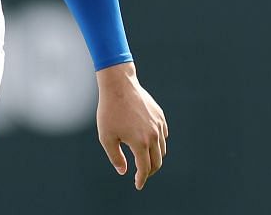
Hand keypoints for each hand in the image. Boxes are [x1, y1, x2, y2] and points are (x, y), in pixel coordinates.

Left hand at [95, 62, 167, 189]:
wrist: (120, 86)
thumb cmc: (110, 112)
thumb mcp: (107, 138)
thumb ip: (116, 157)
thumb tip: (124, 171)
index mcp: (140, 143)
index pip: (145, 168)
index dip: (141, 180)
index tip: (137, 185)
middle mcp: (153, 135)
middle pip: (157, 162)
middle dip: (149, 172)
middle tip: (141, 176)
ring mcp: (159, 125)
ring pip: (162, 149)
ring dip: (155, 158)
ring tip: (144, 160)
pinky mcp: (160, 116)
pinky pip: (164, 135)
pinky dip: (159, 144)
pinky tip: (149, 144)